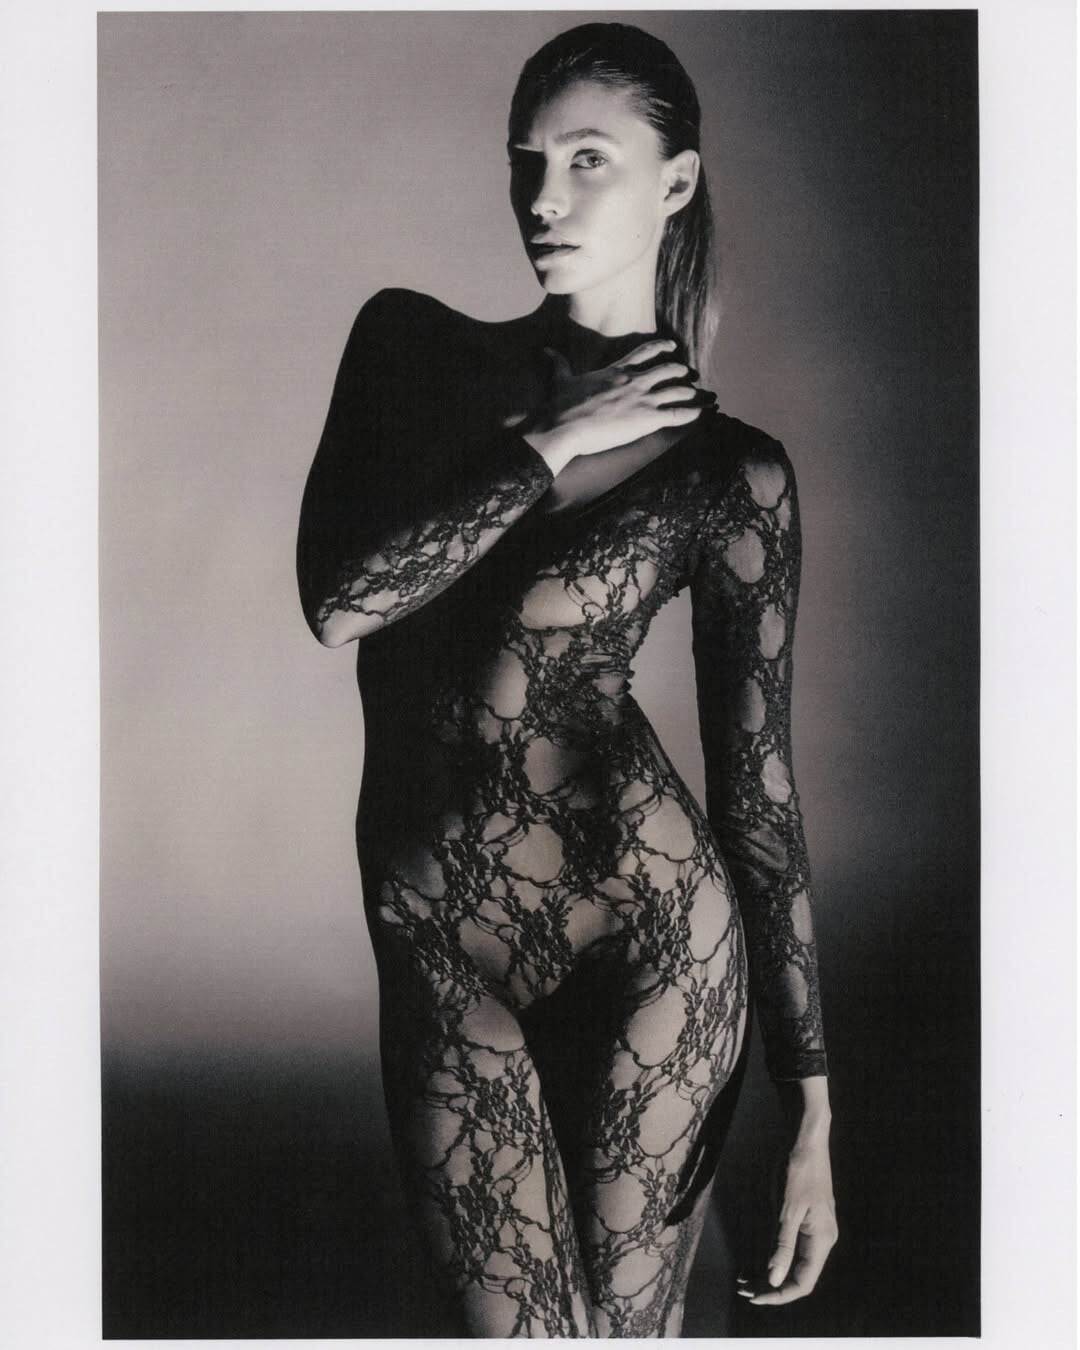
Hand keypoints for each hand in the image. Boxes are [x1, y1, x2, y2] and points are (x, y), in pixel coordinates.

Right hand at [518, 340, 711, 468]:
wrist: (563, 425)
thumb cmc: (560, 405)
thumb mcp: (560, 379)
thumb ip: (558, 363)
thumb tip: (546, 350)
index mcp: (616, 371)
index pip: (644, 353)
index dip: (661, 348)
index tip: (673, 346)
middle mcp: (634, 381)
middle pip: (666, 370)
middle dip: (680, 371)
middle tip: (690, 373)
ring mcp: (643, 399)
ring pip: (676, 390)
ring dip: (689, 391)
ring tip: (699, 393)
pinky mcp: (647, 418)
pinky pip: (678, 414)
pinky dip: (692, 412)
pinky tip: (702, 412)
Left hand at [736, 1138, 837, 1305]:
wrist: (809, 1142)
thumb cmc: (800, 1172)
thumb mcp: (788, 1210)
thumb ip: (782, 1246)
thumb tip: (774, 1279)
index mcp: (822, 1240)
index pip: (803, 1282)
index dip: (780, 1295)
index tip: (756, 1298)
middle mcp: (823, 1240)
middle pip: (799, 1276)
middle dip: (772, 1287)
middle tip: (744, 1290)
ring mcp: (817, 1231)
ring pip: (796, 1264)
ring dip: (772, 1274)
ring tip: (745, 1280)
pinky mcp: (809, 1222)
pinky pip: (794, 1249)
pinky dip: (776, 1257)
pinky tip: (758, 1261)